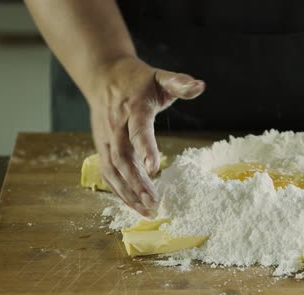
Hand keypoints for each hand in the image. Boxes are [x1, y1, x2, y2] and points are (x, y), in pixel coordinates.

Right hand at [86, 56, 204, 215]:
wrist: (103, 75)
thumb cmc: (138, 79)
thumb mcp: (160, 76)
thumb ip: (180, 83)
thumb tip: (201, 86)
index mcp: (133, 107)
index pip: (138, 129)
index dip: (145, 148)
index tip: (155, 168)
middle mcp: (116, 125)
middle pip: (123, 157)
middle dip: (136, 182)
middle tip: (154, 202)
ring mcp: (106, 138)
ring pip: (112, 169)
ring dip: (127, 192)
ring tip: (146, 211)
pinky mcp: (102, 147)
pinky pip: (107, 173)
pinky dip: (118, 191)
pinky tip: (133, 205)